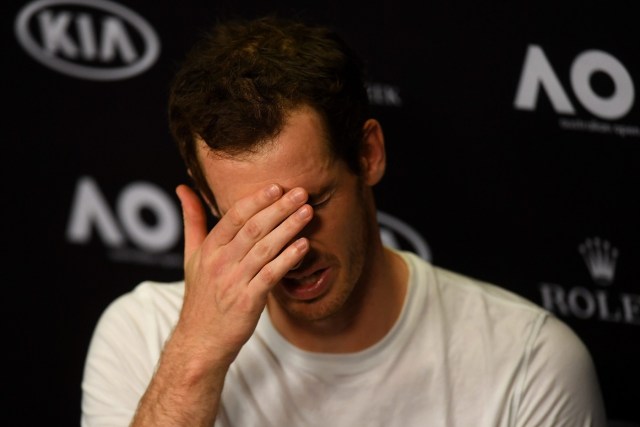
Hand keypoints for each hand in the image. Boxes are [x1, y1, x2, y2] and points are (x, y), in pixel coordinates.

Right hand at [173, 183, 312, 363]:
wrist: (200, 340)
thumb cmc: (200, 295)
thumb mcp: (191, 255)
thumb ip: (192, 220)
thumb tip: (183, 187)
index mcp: (209, 249)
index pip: (233, 217)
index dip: (256, 200)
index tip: (277, 186)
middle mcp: (220, 263)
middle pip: (253, 229)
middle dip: (279, 208)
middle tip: (301, 192)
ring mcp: (234, 282)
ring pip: (265, 249)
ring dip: (288, 228)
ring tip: (307, 212)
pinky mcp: (248, 301)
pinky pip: (270, 276)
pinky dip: (288, 259)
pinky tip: (304, 246)